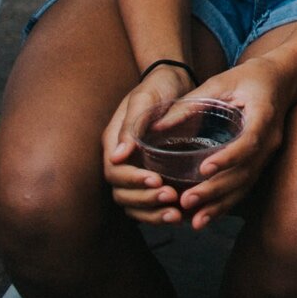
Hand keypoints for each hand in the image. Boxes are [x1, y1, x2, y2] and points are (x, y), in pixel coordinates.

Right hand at [102, 62, 196, 224]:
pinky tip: (182, 215)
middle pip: (122, 194)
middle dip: (145, 200)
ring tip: (176, 214)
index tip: (156, 180)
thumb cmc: (158, 86)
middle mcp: (123, 160)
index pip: (114, 172)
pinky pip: (151, 201)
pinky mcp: (155, 173)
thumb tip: (117, 156)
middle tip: (171, 197)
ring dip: (153, 213)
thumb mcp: (144, 99)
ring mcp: (138, 169)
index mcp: (114, 143)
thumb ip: (131, 125)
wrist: (176, 81)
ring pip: (135, 203)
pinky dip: (162, 212)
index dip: (132, 181)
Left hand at [171, 55, 296, 229]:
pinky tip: (207, 215)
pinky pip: (245, 185)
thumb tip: (155, 127)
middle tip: (187, 201)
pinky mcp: (261, 161)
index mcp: (263, 116)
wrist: (281, 79)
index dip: (228, 157)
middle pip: (246, 171)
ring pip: (246, 184)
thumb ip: (191, 104)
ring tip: (195, 221)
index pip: (248, 142)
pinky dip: (227, 202)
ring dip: (221, 204)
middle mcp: (270, 139)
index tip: (204, 169)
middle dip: (216, 189)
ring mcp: (268, 153)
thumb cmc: (248, 77)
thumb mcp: (220, 82)